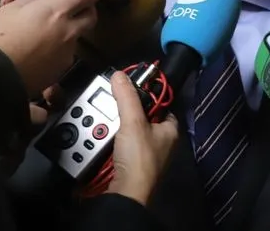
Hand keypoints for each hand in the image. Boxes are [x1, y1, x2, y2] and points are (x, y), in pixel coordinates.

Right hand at [0, 0, 118, 95]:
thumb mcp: (10, 11)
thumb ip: (32, 1)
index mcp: (57, 11)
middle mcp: (68, 31)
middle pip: (90, 17)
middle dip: (86, 11)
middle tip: (74, 9)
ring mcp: (67, 52)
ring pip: (73, 37)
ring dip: (63, 32)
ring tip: (37, 34)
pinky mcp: (61, 69)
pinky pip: (62, 55)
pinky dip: (53, 51)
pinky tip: (34, 52)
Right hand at [107, 71, 178, 205]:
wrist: (125, 195)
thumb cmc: (138, 157)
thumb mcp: (133, 122)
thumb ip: (127, 97)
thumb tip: (119, 74)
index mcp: (170, 130)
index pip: (159, 104)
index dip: (145, 96)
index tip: (129, 89)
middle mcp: (160, 142)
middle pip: (139, 118)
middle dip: (122, 114)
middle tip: (108, 107)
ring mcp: (145, 155)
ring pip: (126, 132)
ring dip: (112, 129)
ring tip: (101, 124)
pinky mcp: (129, 166)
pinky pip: (117, 147)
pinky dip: (108, 143)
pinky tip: (99, 140)